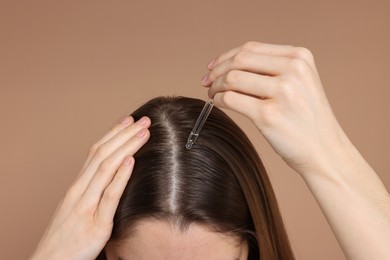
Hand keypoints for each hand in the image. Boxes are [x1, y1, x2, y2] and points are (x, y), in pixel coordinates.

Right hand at [30, 116, 150, 259]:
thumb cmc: (66, 238)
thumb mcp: (78, 208)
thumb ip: (93, 191)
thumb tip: (113, 175)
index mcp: (77, 186)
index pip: (96, 152)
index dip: (114, 134)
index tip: (129, 121)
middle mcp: (80, 190)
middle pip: (103, 154)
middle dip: (125, 134)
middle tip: (144, 120)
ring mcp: (86, 206)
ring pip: (106, 168)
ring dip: (127, 147)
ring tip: (143, 133)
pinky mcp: (96, 224)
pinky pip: (109, 196)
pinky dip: (120, 176)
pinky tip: (131, 161)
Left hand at [202, 41, 348, 174]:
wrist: (324, 151)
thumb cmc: (307, 119)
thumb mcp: (299, 83)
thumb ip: (271, 70)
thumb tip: (228, 66)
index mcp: (300, 57)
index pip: (251, 49)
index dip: (226, 56)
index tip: (214, 67)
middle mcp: (293, 70)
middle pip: (239, 60)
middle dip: (217, 70)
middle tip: (206, 81)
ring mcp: (282, 92)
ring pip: (232, 79)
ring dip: (216, 86)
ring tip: (212, 94)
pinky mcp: (269, 115)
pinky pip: (231, 99)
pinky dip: (219, 99)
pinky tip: (218, 103)